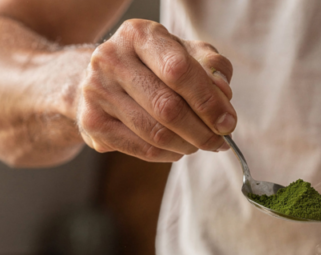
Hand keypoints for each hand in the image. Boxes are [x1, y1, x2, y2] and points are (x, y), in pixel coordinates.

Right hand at [76, 19, 235, 161]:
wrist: (98, 81)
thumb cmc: (151, 67)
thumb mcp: (183, 54)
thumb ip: (210, 67)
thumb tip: (223, 94)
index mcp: (138, 35)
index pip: (179, 70)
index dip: (208, 101)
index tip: (228, 122)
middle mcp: (111, 59)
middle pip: (168, 107)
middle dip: (202, 130)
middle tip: (220, 141)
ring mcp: (97, 91)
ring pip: (156, 133)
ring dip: (187, 145)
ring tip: (200, 144)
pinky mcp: (92, 122)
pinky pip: (142, 149)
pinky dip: (169, 155)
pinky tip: (178, 149)